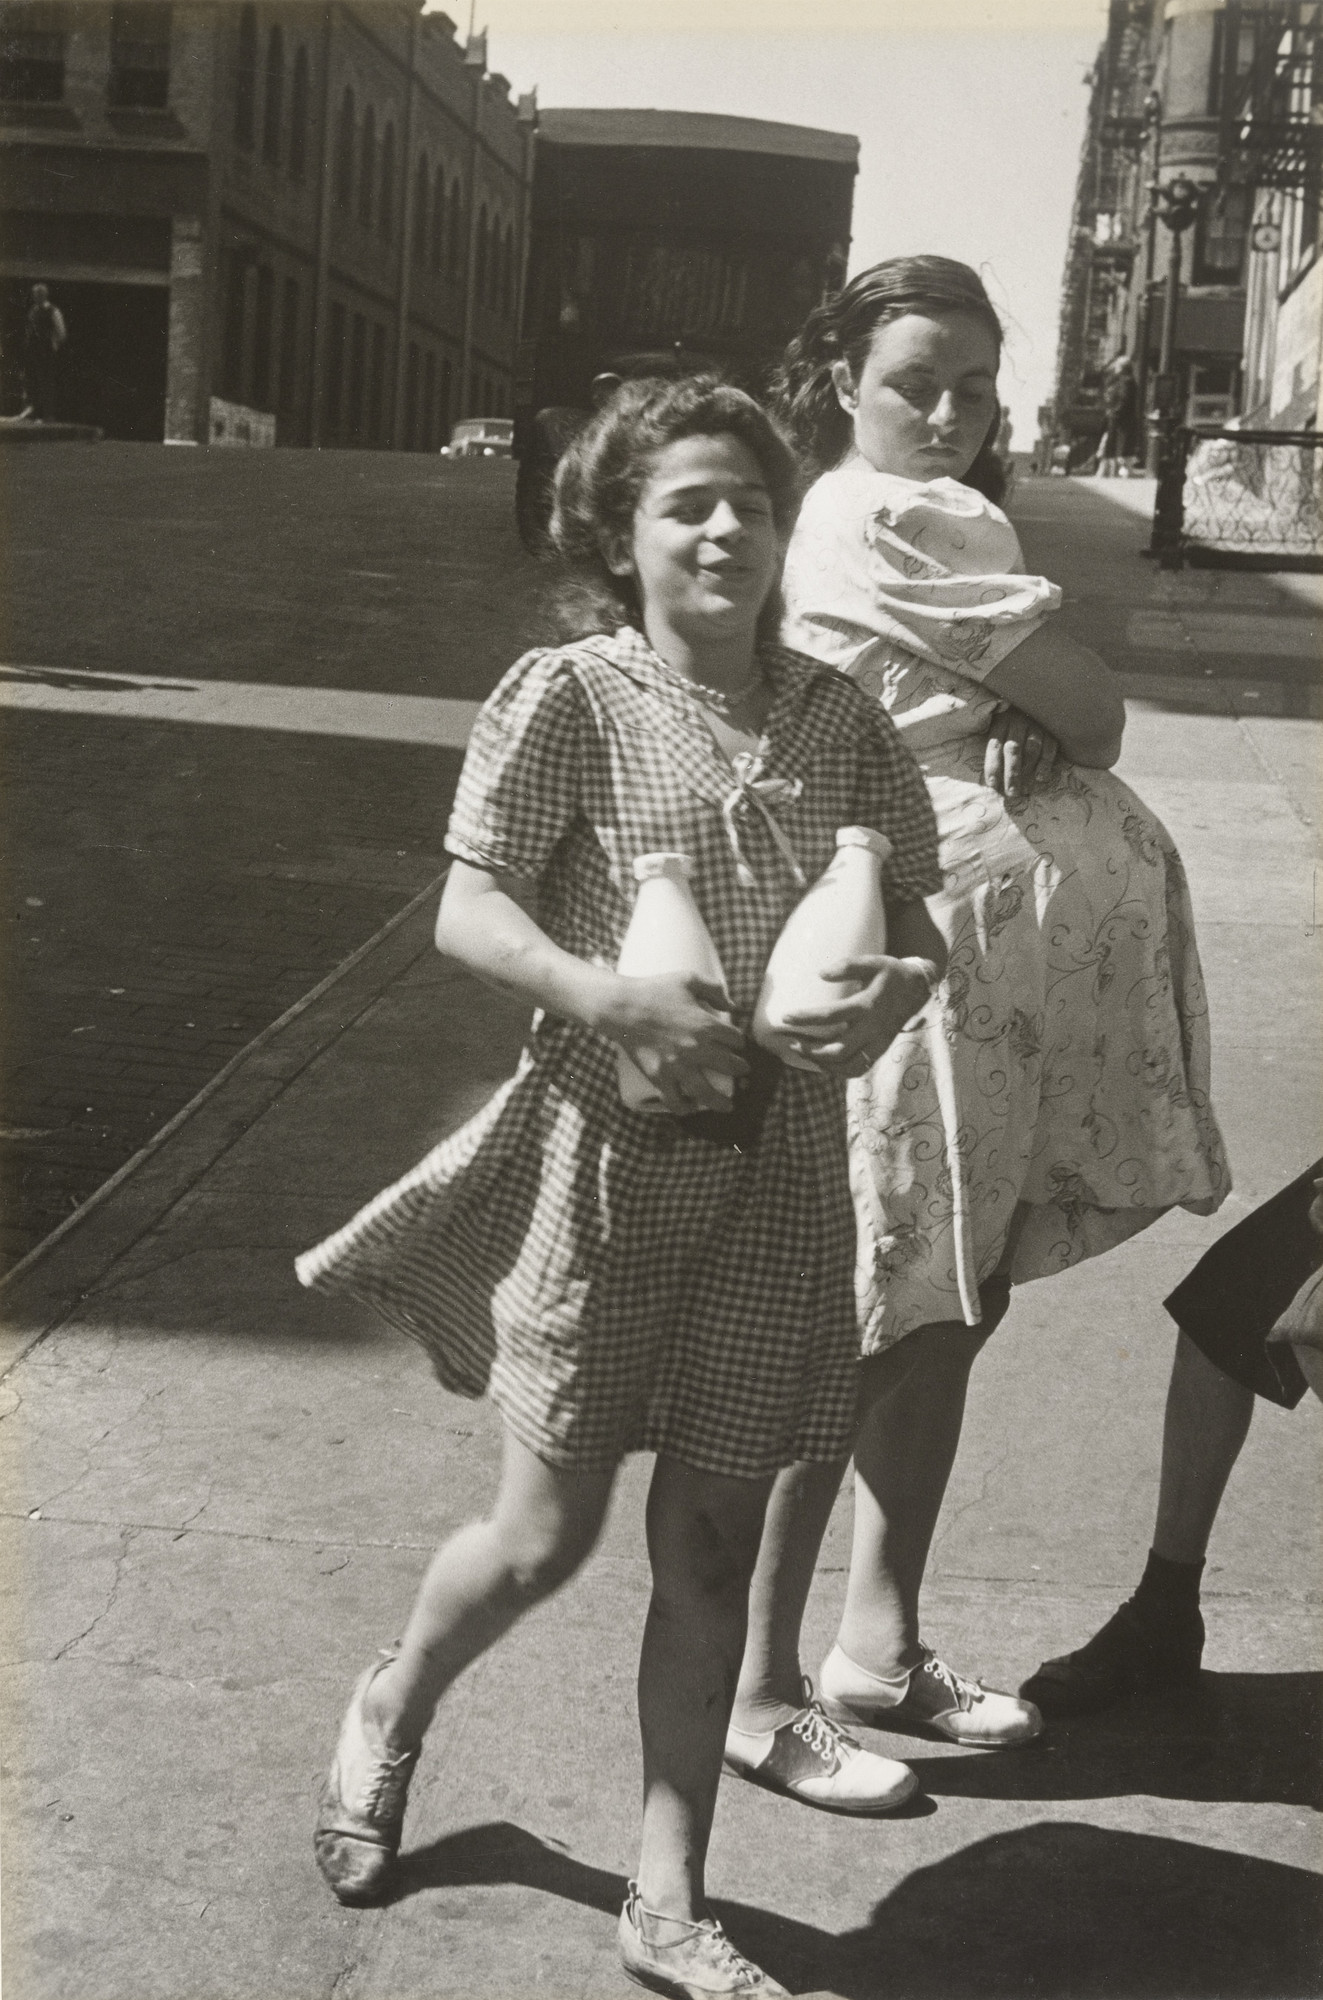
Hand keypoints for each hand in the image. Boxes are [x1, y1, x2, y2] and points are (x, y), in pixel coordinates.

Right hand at [602, 973, 747, 1114]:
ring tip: (727, 1106)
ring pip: (707, 1092)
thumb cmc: (654, 989)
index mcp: (706, 1025)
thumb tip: (732, 1005)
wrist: (621, 1007)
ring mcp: (678, 1065)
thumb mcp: (688, 978)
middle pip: (730, 1066)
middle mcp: (697, 1048)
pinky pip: (675, 1100)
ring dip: (721, 1102)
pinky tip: (690, 1108)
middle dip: (740, 1069)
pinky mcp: (659, 1076)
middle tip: (741, 1070)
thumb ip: (714, 989)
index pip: (736, 1039)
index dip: (738, 1041)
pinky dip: (684, 1108)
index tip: (735, 1043)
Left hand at [772, 955, 938, 1076]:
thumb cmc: (889, 974)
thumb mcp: (872, 962)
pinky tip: (821, 1061)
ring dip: (822, 1064)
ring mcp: (878, 1044)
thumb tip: (820, 973)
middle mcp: (873, 1028)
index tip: (785, 1017)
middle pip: (837, 1050)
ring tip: (803, 1052)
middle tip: (790, 1042)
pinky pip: (858, 1069)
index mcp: (868, 1005)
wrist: (917, 989)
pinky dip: (838, 1071)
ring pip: (848, 1066)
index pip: (831, 1015)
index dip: (806, 1018)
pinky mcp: (879, 1051)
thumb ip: (848, 965)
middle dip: (810, 1049)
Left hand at [984, 704, 1058, 799]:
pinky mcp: (1051, 727)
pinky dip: (1046, 763)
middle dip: (1012, 774)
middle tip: (1012, 793)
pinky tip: (1042, 778)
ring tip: (1026, 790)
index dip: (992, 766)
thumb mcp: (999, 725)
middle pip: (1013, 750)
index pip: (994, 745)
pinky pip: (1049, 747)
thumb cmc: (1013, 719)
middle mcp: (1017, 721)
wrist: (1038, 695)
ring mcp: (1036, 723)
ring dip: (1028, 771)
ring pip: (1031, 749)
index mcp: (1001, 721)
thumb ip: (996, 746)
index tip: (992, 785)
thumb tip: (991, 778)